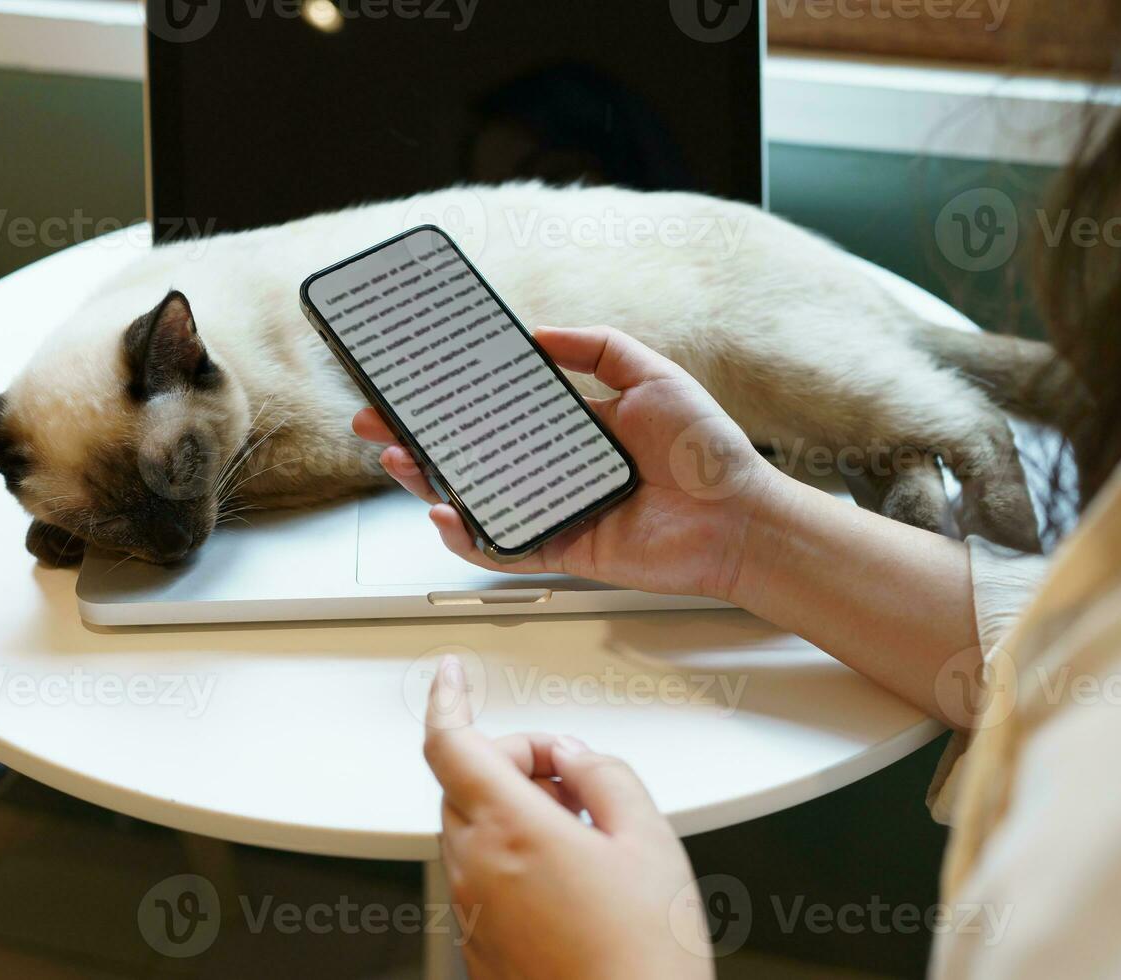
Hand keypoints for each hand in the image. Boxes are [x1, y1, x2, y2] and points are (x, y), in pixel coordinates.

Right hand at [352, 325, 791, 600]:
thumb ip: (597, 346)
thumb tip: (538, 334)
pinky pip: (504, 546)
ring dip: (430, 482)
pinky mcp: (563, 551)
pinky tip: (443, 513)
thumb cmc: (708, 451)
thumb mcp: (652, 374)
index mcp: (574, 428)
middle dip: (420, 439)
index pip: (499, 410)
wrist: (740, 518)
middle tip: (380, 422)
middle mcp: (558, 470)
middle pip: (473, 455)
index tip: (417, 381)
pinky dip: (469, 537)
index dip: (455, 398)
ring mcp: (556, 511)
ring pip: (477, 499)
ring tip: (399, 459)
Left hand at [424, 655, 713, 979]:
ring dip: (511, 806)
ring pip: (471, 826)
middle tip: (570, 776)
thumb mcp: (651, 840)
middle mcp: (476, 868)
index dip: (446, 698)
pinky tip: (570, 875)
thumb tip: (574, 754)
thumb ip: (605, 774)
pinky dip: (511, 852)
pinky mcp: (480, 942)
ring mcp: (473, 909)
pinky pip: (480, 873)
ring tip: (583, 834)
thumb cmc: (644, 959)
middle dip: (510, 760)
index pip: (449, 743)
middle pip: (463, 781)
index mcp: (510, 830)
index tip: (452, 674)